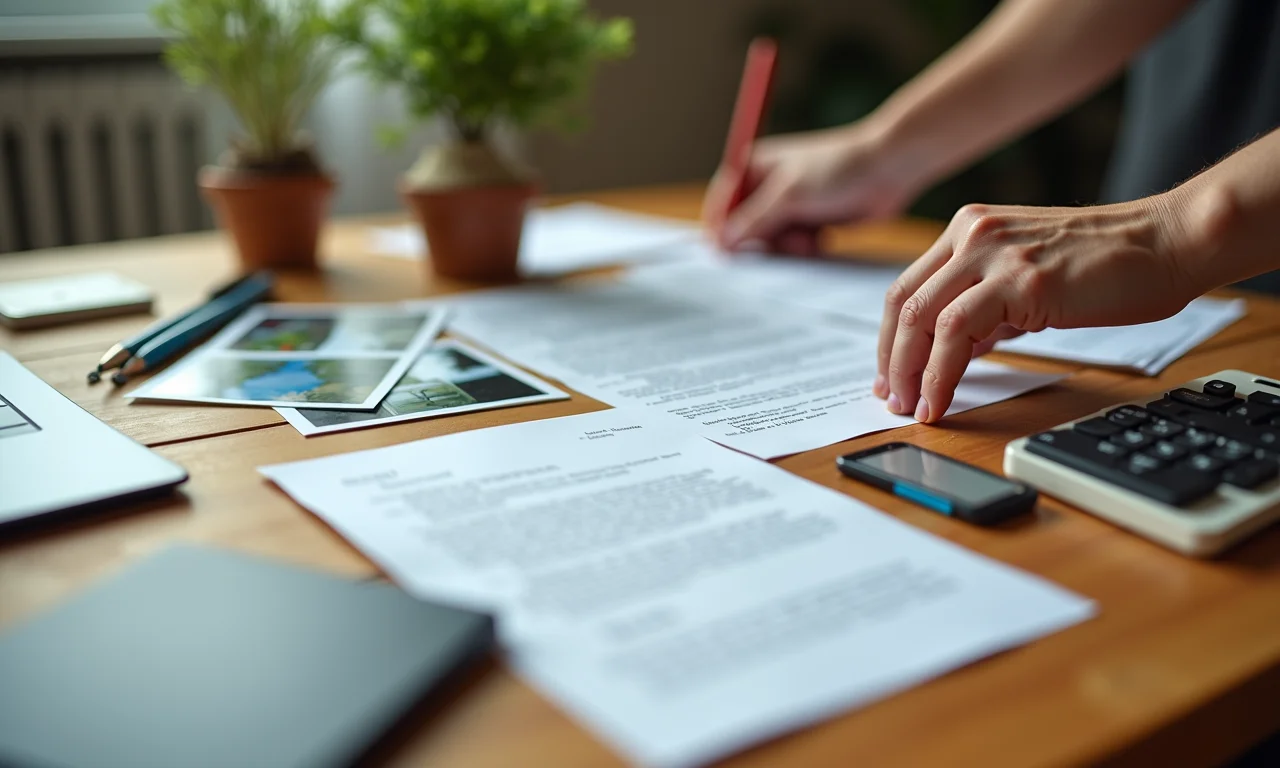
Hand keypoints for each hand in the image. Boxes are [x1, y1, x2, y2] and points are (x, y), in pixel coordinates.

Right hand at [702, 122, 924, 254]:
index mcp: (753, 167)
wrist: (887, 169)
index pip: (722, 203)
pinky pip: (793, 246)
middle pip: (744, 228)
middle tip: (785, 240)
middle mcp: (766, 186)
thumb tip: (722, 241)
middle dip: (764, 241)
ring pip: (770, 241)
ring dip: (787, 246)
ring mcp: (789, 205)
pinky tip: (821, 239)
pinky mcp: (809, 221)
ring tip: (808, 238)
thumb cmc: (837, 169)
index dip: (721, 229)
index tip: (727, 252)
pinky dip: (804, 248)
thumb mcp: (789, 195)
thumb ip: (754, 220)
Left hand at [874, 197, 1198, 422]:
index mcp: (970, 228)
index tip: (889, 375)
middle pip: (902, 302)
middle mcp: (972, 233)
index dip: (890, 337)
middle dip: (890, 360)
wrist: (1167, 242)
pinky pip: (957, 334)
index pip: (908, 286)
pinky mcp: (1020, 280)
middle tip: (892, 399)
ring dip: (909, 373)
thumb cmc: (1109, 265)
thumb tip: (956, 350)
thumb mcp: (1028, 277)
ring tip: (913, 408)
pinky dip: (940, 375)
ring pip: (920, 319)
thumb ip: (988, 306)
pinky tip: (940, 400)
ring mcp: (993, 253)